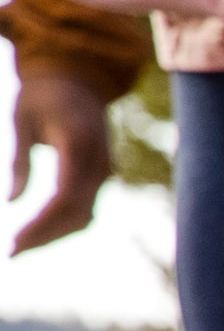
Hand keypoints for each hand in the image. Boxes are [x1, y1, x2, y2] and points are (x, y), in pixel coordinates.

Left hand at [7, 60, 113, 254]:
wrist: (78, 77)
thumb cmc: (41, 94)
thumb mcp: (19, 120)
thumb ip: (17, 161)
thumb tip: (11, 202)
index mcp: (78, 144)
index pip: (64, 197)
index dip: (41, 223)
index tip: (13, 241)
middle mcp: (99, 162)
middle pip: (77, 214)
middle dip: (44, 236)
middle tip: (11, 253)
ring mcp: (104, 170)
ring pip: (84, 216)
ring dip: (54, 234)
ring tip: (20, 246)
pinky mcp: (101, 175)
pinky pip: (85, 207)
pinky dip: (62, 223)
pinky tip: (38, 230)